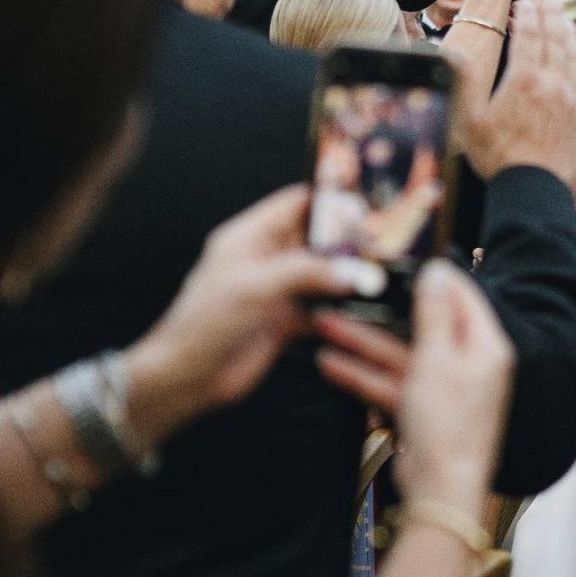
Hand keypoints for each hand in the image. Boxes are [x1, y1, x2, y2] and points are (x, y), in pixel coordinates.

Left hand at [126, 185, 361, 439]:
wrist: (188, 376)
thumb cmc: (205, 323)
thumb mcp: (254, 286)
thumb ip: (306, 272)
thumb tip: (353, 270)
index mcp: (251, 236)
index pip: (296, 203)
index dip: (329, 200)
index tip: (367, 204)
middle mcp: (268, 258)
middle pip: (317, 238)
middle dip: (349, 240)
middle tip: (387, 243)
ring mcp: (279, 290)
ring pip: (324, 274)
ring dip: (349, 276)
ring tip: (384, 275)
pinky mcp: (287, 320)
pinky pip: (323, 307)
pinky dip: (343, 309)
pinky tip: (367, 310)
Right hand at [315, 256, 513, 508]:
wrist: (441, 491)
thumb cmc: (450, 427)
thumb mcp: (437, 359)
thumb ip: (434, 314)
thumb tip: (438, 270)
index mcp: (485, 347)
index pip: (461, 297)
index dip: (431, 276)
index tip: (400, 261)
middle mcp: (468, 364)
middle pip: (422, 326)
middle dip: (381, 312)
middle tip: (349, 293)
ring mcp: (443, 389)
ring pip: (399, 355)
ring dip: (362, 342)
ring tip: (324, 324)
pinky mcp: (422, 410)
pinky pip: (391, 382)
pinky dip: (364, 375)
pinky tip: (330, 363)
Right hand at [457, 0, 575, 187]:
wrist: (536, 191)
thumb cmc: (498, 158)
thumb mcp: (469, 120)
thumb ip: (464, 83)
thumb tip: (453, 54)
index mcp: (524, 79)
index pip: (529, 33)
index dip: (527, 13)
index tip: (524, 1)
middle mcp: (553, 82)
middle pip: (554, 36)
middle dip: (551, 12)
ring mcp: (572, 97)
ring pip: (573, 53)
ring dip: (568, 30)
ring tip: (563, 15)